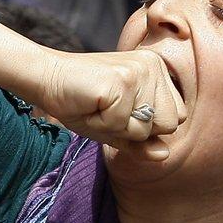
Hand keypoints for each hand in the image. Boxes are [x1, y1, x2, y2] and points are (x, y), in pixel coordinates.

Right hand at [39, 49, 186, 159]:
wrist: (47, 79)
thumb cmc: (82, 103)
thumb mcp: (116, 128)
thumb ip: (142, 142)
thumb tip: (165, 155)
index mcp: (159, 71)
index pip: (175, 118)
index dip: (146, 126)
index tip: (119, 109)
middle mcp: (154, 66)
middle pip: (168, 124)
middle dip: (135, 129)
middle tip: (108, 109)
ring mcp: (140, 71)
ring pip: (146, 128)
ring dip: (117, 128)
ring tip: (100, 107)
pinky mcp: (122, 80)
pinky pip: (121, 124)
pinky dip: (101, 123)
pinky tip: (91, 104)